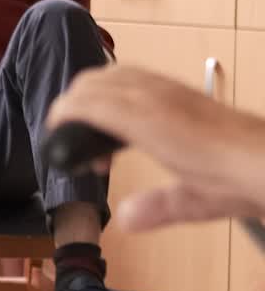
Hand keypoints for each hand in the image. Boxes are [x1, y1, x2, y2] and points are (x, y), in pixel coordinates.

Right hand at [47, 66, 264, 229]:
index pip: (88, 102)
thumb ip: (157, 207)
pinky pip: (135, 76)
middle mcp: (156, 96)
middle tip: (70, 137)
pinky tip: (125, 118)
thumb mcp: (196, 201)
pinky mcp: (181, 90)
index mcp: (148, 120)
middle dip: (71, 104)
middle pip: (94, 82)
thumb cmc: (238, 177)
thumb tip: (125, 217)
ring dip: (92, 93)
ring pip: (114, 73)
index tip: (53, 133)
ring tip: (93, 128)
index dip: (62, 114)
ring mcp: (169, 88)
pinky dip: (115, 89)